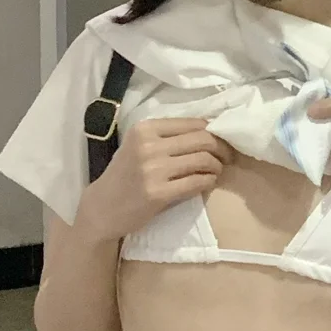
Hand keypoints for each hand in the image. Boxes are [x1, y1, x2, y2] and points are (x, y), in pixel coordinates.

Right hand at [74, 117, 232, 242]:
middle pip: (203, 139)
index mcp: (144, 129)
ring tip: (217, 171)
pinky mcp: (159, 193)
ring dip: (217, 166)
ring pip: (203, 160)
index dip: (215, 131)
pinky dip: (209, 181)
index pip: (193, 123)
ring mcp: (153, 170)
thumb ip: (167, 138)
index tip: (223, 140)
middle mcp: (148, 145)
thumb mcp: (138, 147)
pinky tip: (208, 183)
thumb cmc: (124, 176)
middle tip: (228, 157)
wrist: (101, 208)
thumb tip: (209, 132)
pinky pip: (197, 182)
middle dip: (222, 148)